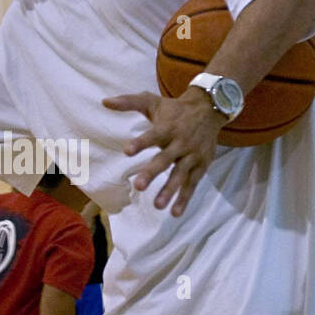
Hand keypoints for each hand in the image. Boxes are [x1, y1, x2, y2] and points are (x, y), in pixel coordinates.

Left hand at [102, 88, 223, 216]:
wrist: (210, 108)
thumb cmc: (174, 109)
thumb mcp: (152, 102)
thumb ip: (128, 102)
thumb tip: (104, 101)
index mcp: (167, 128)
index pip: (153, 136)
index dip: (141, 143)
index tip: (127, 151)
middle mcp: (180, 142)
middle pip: (165, 159)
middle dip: (152, 173)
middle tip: (138, 186)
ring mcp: (192, 155)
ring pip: (180, 175)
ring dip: (170, 190)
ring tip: (157, 206)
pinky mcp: (201, 166)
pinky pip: (192, 184)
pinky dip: (185, 198)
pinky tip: (175, 213)